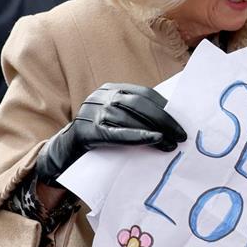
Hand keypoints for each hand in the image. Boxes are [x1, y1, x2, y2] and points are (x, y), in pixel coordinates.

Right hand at [35, 83, 186, 185]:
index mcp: (110, 90)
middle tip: (182, 137)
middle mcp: (100, 97)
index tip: (182, 122)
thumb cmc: (98, 139)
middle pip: (140, 105)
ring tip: (171, 146)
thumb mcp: (117, 121)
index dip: (166, 108)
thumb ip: (137, 116)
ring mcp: (91, 112)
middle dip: (165, 120)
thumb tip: (173, 122)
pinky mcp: (86, 131)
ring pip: (130, 119)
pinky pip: (116, 133)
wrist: (64, 156)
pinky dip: (138, 135)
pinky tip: (155, 139)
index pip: (145, 94)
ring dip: (156, 132)